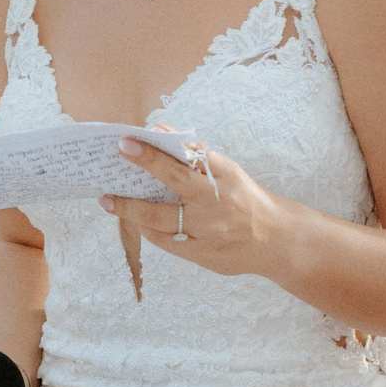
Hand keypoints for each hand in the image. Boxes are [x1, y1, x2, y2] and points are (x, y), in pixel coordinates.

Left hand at [98, 135, 289, 277]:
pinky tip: (136, 222)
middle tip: (115, 160)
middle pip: (171, 183)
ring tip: (108, 200)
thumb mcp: (228, 172)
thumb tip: (161, 133)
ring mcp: (209, 229)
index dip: (154, 150)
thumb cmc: (245, 199)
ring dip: (129, 208)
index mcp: (224, 174)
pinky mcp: (203, 254)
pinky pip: (166, 242)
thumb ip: (196, 156)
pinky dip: (148, 230)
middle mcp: (216, 200)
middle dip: (140, 170)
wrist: (277, 240)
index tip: (129, 141)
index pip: (185, 156)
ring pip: (159, 218)